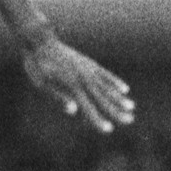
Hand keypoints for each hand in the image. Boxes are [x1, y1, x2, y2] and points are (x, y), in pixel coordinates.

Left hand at [21, 35, 136, 130]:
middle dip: (117, 112)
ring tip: (132, 108)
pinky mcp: (88, 63)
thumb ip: (59, 96)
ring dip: (120, 99)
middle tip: (130, 121)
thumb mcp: (42, 84)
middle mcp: (84, 78)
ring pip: (108, 87)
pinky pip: (106, 75)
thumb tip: (74, 110)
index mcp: (72, 86)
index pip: (88, 108)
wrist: (40, 40)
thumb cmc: (37, 65)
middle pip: (103, 99)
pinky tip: (125, 89)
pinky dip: (115, 82)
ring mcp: (88, 70)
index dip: (98, 120)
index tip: (109, 130)